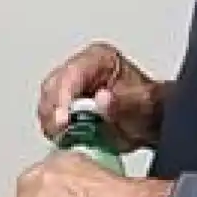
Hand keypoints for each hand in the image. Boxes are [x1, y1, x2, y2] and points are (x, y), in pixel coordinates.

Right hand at [36, 42, 162, 150]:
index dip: (64, 96)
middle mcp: (80, 69)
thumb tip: (101, 98)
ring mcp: (70, 88)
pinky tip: (66, 138)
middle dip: (54, 111)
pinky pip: (49, 117)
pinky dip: (54, 130)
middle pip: (53, 86)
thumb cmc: (148, 108)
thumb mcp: (144, 104)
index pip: (72, 73)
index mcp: (99, 58)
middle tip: (62, 131)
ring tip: (66, 137)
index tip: (64, 119)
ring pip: (47, 103)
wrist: (149, 125)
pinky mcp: (63, 107)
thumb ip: (124, 101)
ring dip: (52, 122)